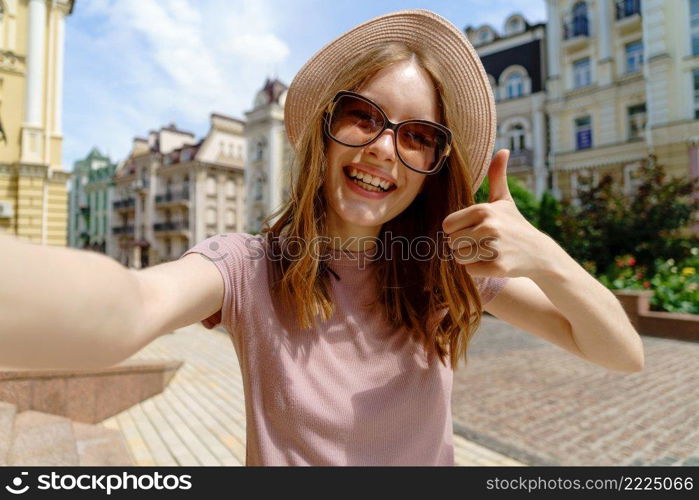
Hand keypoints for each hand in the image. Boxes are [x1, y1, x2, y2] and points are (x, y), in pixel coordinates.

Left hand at [441, 149, 554, 278]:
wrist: (540, 253)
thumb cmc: (515, 225)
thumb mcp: (505, 200)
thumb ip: (497, 176)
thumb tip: (503, 149)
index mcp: (484, 209)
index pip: (447, 226)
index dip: (457, 230)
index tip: (472, 230)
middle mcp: (489, 226)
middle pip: (451, 242)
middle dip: (463, 245)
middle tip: (481, 243)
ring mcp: (494, 247)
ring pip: (459, 257)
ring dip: (469, 258)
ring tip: (486, 252)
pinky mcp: (498, 267)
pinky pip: (469, 270)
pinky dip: (477, 269)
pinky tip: (492, 262)